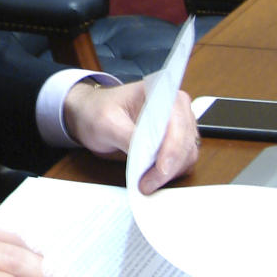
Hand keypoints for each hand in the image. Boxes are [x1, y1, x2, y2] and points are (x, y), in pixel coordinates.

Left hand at [63, 80, 199, 193]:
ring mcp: (178, 126)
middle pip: (185, 142)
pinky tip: (151, 178)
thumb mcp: (105, 122)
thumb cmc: (97, 110)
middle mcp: (176, 108)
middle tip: (146, 184)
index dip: (173, 146)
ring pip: (187, 155)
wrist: (90, 114)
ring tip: (146, 183)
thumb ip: (127, 136)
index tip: (160, 167)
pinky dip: (170, 174)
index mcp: (161, 93)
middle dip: (168, 166)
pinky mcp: (175, 144)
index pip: (176, 121)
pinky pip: (182, 163)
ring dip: (170, 173)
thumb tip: (147, 156)